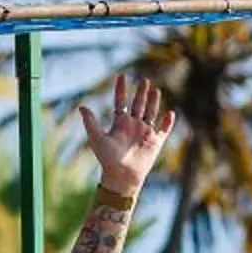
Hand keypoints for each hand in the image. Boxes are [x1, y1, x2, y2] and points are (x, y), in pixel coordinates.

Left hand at [77, 74, 176, 196]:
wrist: (121, 176)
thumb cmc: (107, 159)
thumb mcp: (97, 138)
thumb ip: (90, 122)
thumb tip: (81, 106)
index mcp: (119, 123)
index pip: (121, 102)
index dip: (121, 89)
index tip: (122, 76)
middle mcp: (133, 126)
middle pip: (138, 105)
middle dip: (141, 93)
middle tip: (144, 80)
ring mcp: (144, 133)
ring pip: (151, 113)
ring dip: (153, 102)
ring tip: (156, 90)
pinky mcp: (155, 142)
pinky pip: (163, 130)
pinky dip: (167, 122)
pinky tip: (170, 112)